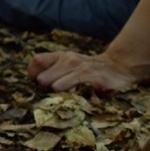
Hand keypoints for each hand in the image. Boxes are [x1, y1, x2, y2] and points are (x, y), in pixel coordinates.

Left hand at [27, 48, 149, 92]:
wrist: (117, 65)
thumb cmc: (88, 69)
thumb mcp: (69, 66)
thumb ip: (52, 71)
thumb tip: (36, 81)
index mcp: (60, 56)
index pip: (36, 61)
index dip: (32, 74)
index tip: (38, 83)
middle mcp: (67, 59)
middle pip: (42, 77)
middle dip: (44, 89)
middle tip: (53, 93)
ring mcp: (79, 67)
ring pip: (55, 84)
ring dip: (57, 92)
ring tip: (66, 94)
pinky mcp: (91, 76)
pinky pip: (74, 85)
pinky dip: (71, 92)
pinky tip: (77, 93)